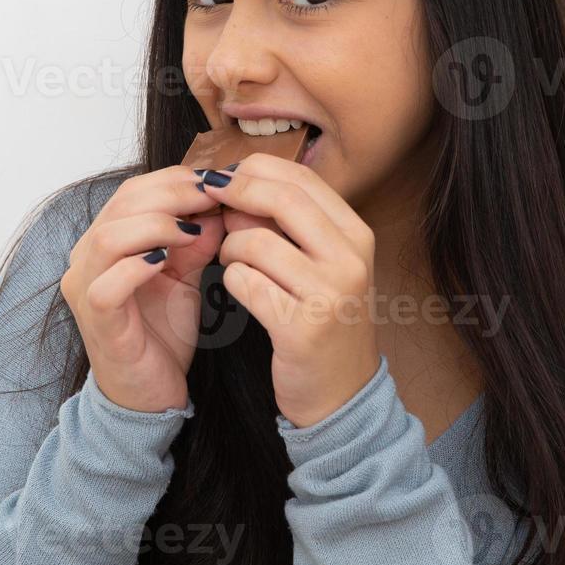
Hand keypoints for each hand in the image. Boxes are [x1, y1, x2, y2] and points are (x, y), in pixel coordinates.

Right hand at [59, 166, 225, 413]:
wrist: (150, 395)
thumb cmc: (162, 334)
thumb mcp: (186, 276)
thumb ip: (196, 242)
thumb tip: (218, 207)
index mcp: (105, 242)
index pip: (132, 191)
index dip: (174, 181)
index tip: (216, 184)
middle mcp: (86, 260)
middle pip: (120, 205)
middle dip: (172, 195)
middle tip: (212, 200)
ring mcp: (85, 290)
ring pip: (109, 237)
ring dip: (157, 226)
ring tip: (192, 231)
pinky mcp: (96, 321)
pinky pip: (108, 285)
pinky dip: (138, 267)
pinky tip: (167, 262)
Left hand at [198, 153, 380, 427]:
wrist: (342, 394)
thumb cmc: (324, 321)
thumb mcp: (323, 264)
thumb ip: (291, 224)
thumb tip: (237, 183)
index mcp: (356, 234)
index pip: (301, 177)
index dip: (255, 170)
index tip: (224, 176)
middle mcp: (350, 258)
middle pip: (281, 198)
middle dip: (235, 193)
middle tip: (209, 200)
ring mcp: (330, 293)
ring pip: (255, 242)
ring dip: (230, 247)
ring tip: (231, 260)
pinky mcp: (302, 327)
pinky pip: (244, 283)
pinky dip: (232, 281)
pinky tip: (241, 291)